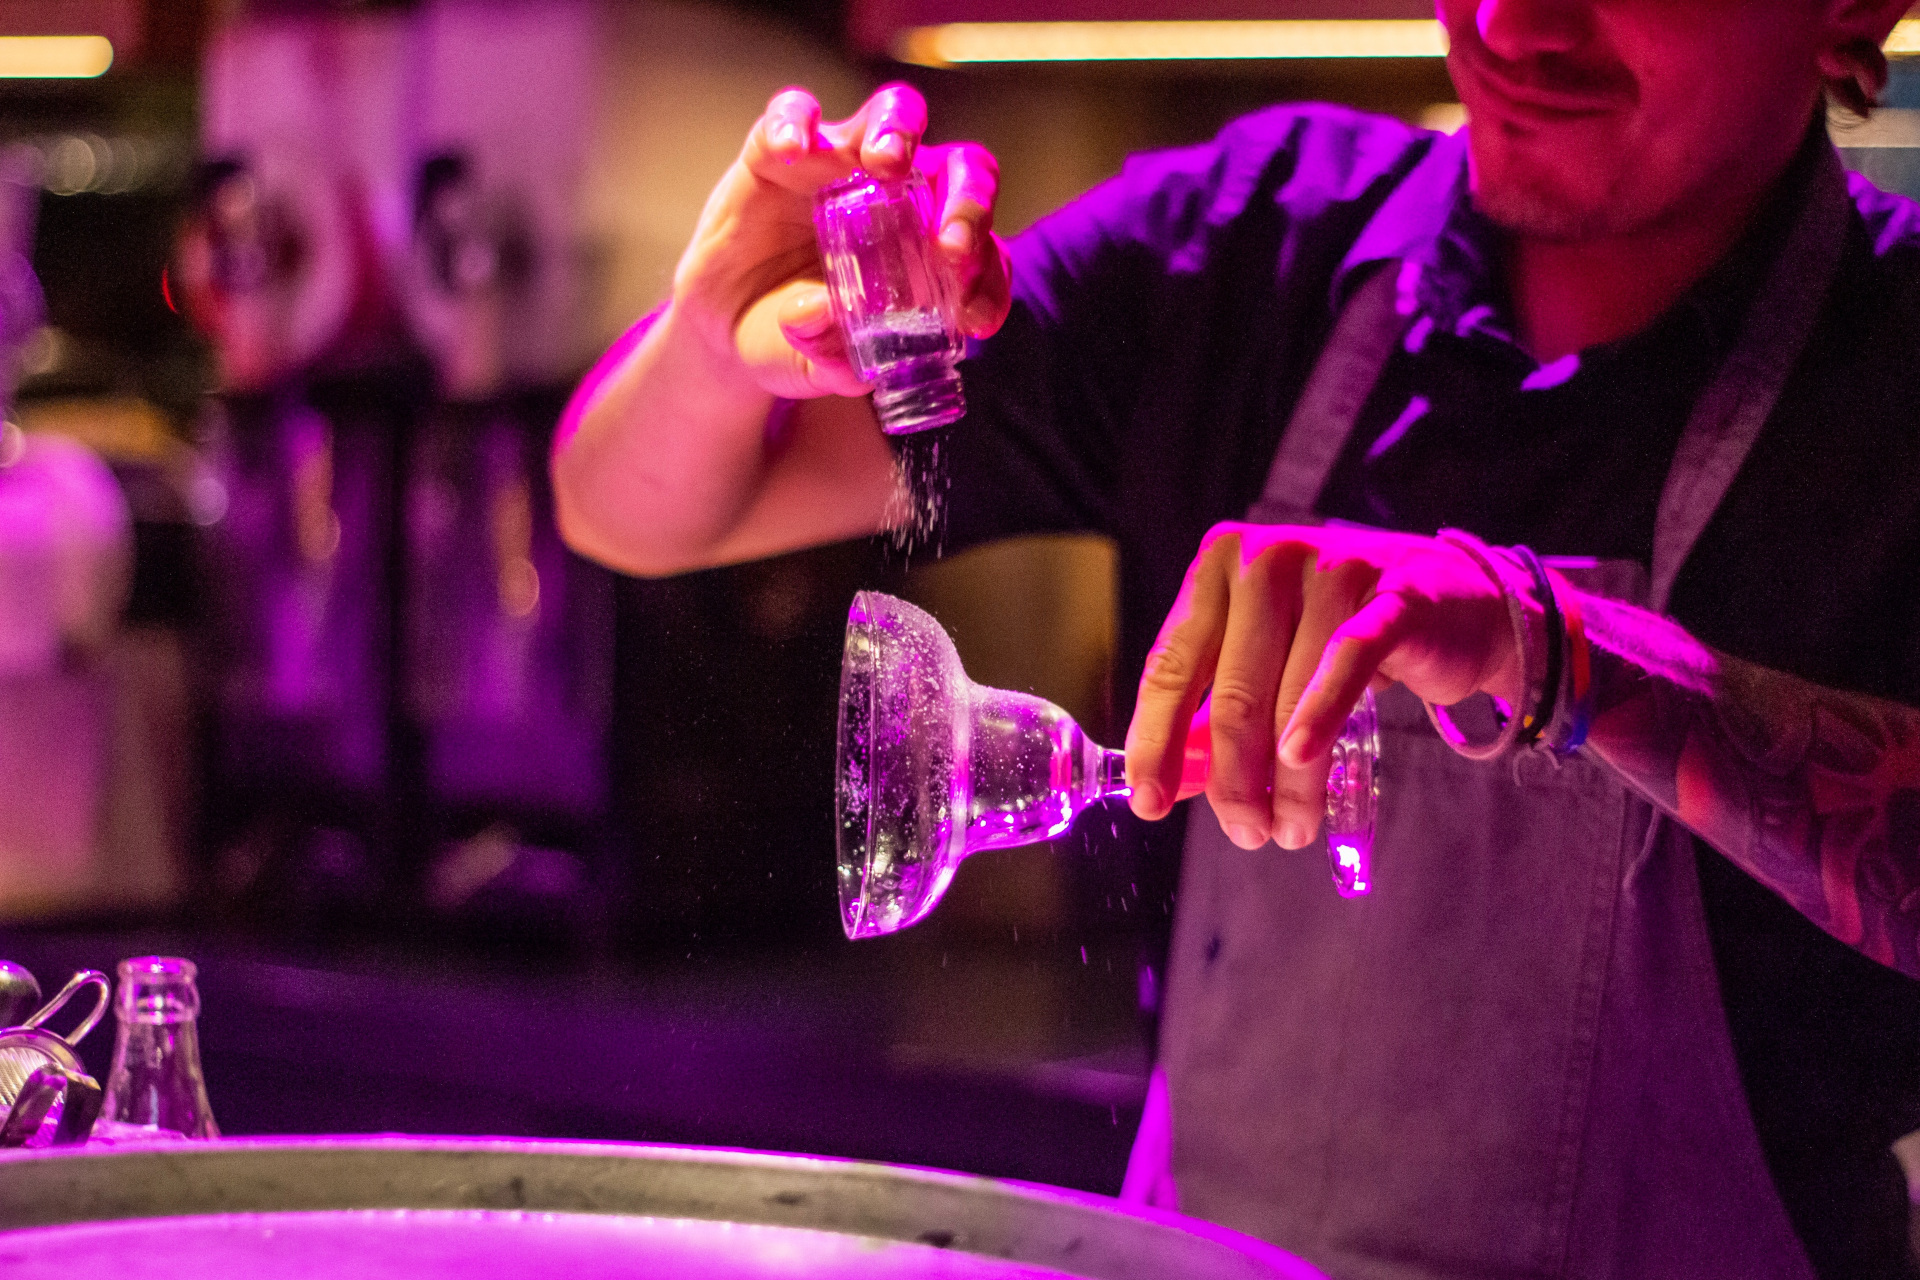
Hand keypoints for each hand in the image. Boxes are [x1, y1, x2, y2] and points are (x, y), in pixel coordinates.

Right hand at [670, 83, 1011, 401]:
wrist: (722, 319)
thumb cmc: (791, 337)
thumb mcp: (812, 364)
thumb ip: (827, 358)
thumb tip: (824, 318)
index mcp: (926, 251)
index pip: (978, 249)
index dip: (986, 278)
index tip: (972, 319)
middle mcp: (898, 196)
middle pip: (958, 170)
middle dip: (969, 200)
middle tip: (949, 245)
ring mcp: (842, 165)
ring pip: (893, 115)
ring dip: (898, 132)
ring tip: (885, 163)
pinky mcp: (780, 150)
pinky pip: (795, 114)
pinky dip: (796, 123)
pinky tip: (792, 150)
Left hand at [1125, 523, 1524, 849]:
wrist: (1455, 600)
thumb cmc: (1340, 631)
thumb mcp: (1268, 658)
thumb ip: (1214, 712)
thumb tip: (1172, 783)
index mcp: (1219, 565)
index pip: (1170, 666)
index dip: (1155, 741)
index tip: (1148, 802)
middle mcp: (1267, 559)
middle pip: (1231, 694)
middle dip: (1234, 779)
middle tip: (1247, 833)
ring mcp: (1332, 569)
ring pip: (1289, 697)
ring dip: (1288, 779)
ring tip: (1291, 828)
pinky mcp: (1394, 597)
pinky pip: (1346, 662)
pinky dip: (1320, 716)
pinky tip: (1301, 759)